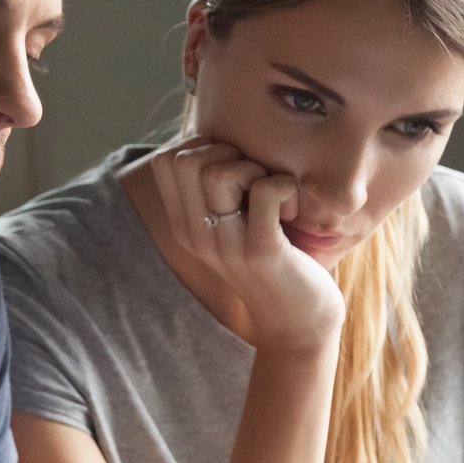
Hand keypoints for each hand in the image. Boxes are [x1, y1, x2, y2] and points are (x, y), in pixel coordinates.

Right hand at [146, 136, 344, 354]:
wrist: (297, 324)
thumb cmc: (273, 264)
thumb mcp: (232, 227)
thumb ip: (215, 191)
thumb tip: (215, 139)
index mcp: (184, 227)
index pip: (166, 160)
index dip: (203, 147)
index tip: (232, 169)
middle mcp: (196, 237)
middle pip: (187, 160)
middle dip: (228, 153)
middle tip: (254, 180)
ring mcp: (226, 246)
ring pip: (221, 171)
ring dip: (256, 169)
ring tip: (273, 196)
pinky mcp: (262, 252)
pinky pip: (267, 190)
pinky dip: (287, 187)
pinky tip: (293, 210)